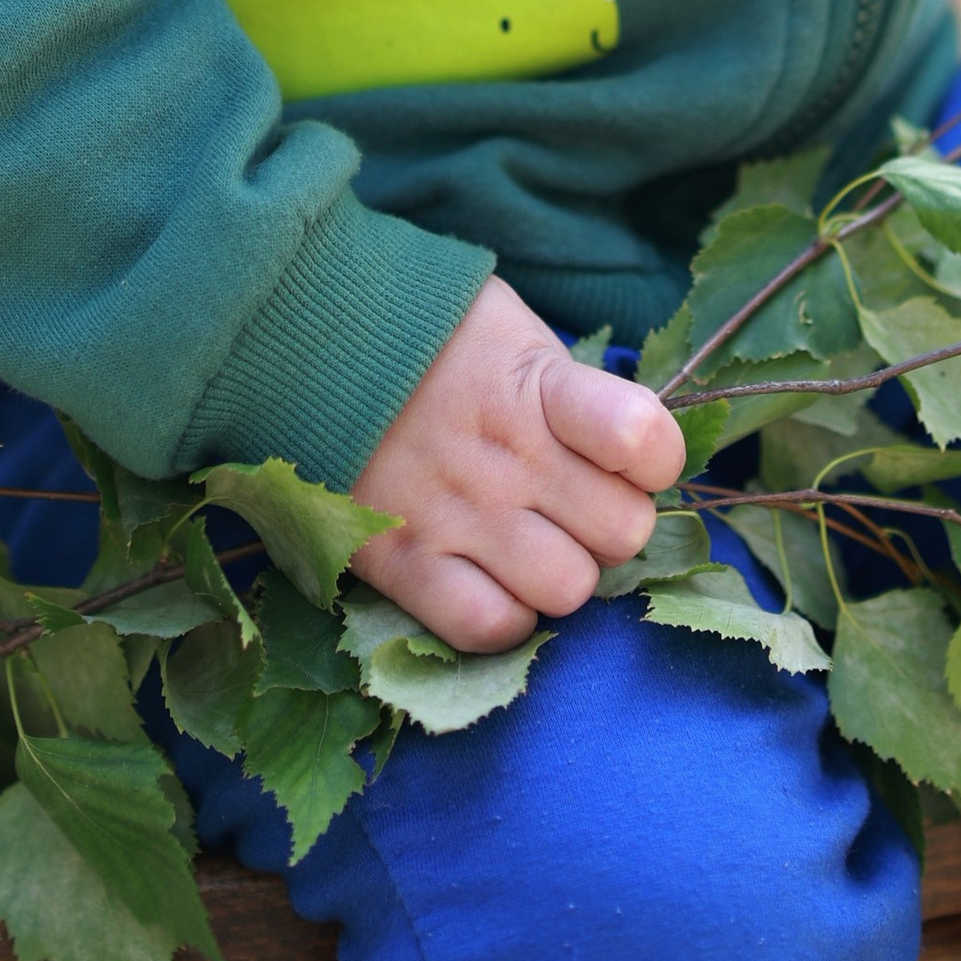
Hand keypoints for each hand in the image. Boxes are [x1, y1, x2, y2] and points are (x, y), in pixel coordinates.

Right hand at [349, 277, 687, 651]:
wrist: (308, 338)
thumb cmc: (432, 334)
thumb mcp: (516, 333)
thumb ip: (571, 392)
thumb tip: (629, 451)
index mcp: (541, 387)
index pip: (647, 442)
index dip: (652, 456)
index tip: (624, 451)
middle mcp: (509, 456)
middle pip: (622, 533)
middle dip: (607, 521)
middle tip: (570, 500)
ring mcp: (456, 514)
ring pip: (567, 590)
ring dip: (560, 572)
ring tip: (529, 539)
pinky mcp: (402, 561)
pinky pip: (486, 627)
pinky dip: (505, 617)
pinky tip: (494, 581)